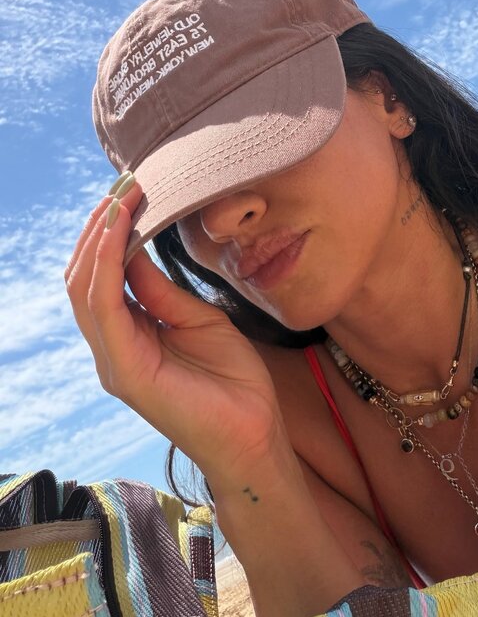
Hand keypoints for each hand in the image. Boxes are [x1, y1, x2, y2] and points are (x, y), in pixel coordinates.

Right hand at [65, 180, 297, 486]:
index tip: (129, 191)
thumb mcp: (199, 318)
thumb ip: (163, 291)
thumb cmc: (232, 380)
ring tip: (120, 198)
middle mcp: (112, 348)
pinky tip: (118, 234)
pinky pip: (106, 308)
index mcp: (129, 336)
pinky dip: (107, 266)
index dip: (110, 233)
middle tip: (122, 185)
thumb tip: (136, 250)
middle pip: (84, 279)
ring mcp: (113, 361)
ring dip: (100, 238)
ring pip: (85, 289)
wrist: (255, 432)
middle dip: (100, 228)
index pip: (101, 277)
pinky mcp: (125, 371)